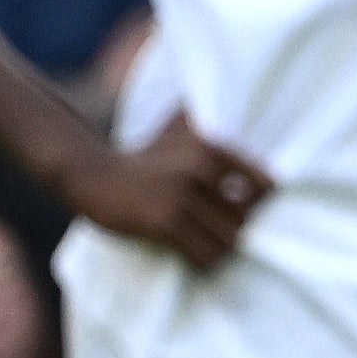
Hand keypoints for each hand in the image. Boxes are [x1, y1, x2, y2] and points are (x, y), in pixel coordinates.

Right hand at [69, 111, 274, 268]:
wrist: (91, 173)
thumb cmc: (144, 157)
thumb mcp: (178, 130)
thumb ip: (209, 124)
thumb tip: (240, 96)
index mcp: (210, 148)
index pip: (265, 186)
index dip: (260, 204)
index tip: (242, 211)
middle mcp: (199, 170)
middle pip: (246, 218)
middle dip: (234, 229)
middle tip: (218, 233)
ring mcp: (181, 198)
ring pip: (228, 241)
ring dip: (220, 249)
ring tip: (207, 246)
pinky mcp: (164, 223)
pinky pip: (203, 255)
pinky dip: (203, 261)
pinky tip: (192, 255)